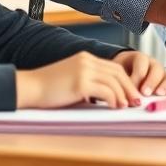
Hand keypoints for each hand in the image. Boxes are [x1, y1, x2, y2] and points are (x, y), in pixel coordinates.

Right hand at [15, 51, 140, 108]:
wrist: (29, 88)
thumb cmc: (47, 89)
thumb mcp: (71, 80)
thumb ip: (88, 82)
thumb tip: (106, 96)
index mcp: (85, 58)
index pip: (113, 67)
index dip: (126, 80)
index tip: (131, 93)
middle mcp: (86, 60)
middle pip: (117, 72)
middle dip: (129, 87)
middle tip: (136, 101)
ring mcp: (83, 70)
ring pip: (114, 81)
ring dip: (123, 95)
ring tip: (126, 106)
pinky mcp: (80, 82)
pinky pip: (105, 90)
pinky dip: (114, 99)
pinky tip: (115, 107)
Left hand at [112, 51, 165, 96]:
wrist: (124, 75)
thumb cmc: (121, 74)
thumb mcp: (117, 73)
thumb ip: (118, 80)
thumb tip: (119, 93)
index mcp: (139, 58)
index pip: (141, 61)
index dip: (138, 74)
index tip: (133, 86)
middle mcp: (153, 65)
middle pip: (157, 68)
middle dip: (151, 81)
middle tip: (145, 92)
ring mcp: (163, 75)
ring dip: (165, 86)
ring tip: (159, 94)